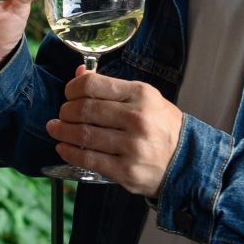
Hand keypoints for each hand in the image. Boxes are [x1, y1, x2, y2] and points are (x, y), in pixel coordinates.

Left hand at [45, 66, 183, 196]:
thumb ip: (111, 87)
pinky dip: (70, 152)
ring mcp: (132, 146)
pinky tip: (63, 148)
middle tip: (61, 115)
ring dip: (62, 132)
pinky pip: (88, 159)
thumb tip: (79, 73)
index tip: (68, 94)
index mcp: (141, 95)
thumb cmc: (162, 127)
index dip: (72, 89)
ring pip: (83, 135)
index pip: (93, 85)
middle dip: (65, 112)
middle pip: (84, 110)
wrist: (187, 162)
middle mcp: (137, 119)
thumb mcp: (145, 99)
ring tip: (55, 130)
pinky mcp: (126, 170)